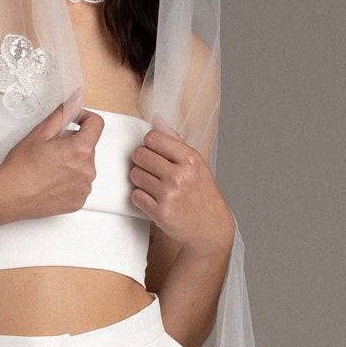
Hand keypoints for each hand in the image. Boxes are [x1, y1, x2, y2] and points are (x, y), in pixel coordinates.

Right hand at [0, 90, 103, 226]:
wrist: (8, 197)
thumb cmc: (20, 166)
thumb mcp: (39, 133)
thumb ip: (62, 114)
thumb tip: (76, 98)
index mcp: (80, 150)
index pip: (97, 124)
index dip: (85, 118)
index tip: (72, 121)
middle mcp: (88, 170)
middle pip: (88, 146)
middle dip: (73, 143)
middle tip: (50, 149)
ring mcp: (84, 188)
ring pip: (84, 165)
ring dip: (72, 162)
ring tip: (49, 167)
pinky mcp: (78, 202)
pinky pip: (80, 184)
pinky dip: (70, 180)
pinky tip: (51, 182)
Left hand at [129, 122, 233, 255]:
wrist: (210, 228)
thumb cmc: (201, 193)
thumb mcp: (196, 164)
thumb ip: (175, 141)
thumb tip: (157, 118)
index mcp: (190, 159)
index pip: (153, 137)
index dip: (149, 144)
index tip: (154, 152)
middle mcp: (180, 175)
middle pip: (140, 155)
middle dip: (141, 161)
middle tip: (150, 168)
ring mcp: (170, 195)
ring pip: (135, 175)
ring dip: (139, 179)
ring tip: (152, 184)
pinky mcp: (160, 213)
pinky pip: (135, 196)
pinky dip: (140, 197)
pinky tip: (152, 199)